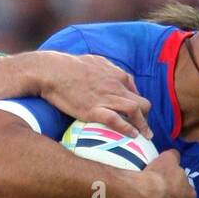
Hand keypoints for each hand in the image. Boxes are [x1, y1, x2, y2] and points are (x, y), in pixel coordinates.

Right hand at [34, 52, 152, 138]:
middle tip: (144, 129)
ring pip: (135, 111)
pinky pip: (116, 121)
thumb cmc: (69, 65)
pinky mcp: (94, 110)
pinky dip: (127, 129)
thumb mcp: (94, 60)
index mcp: (117, 75)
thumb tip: (110, 72)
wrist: (53, 71)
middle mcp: (116, 86)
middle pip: (142, 103)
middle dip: (145, 117)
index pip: (135, 91)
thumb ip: (107, 68)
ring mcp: (106, 98)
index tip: (137, 114)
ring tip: (145, 136)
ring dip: (143, 126)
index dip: (138, 104)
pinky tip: (132, 136)